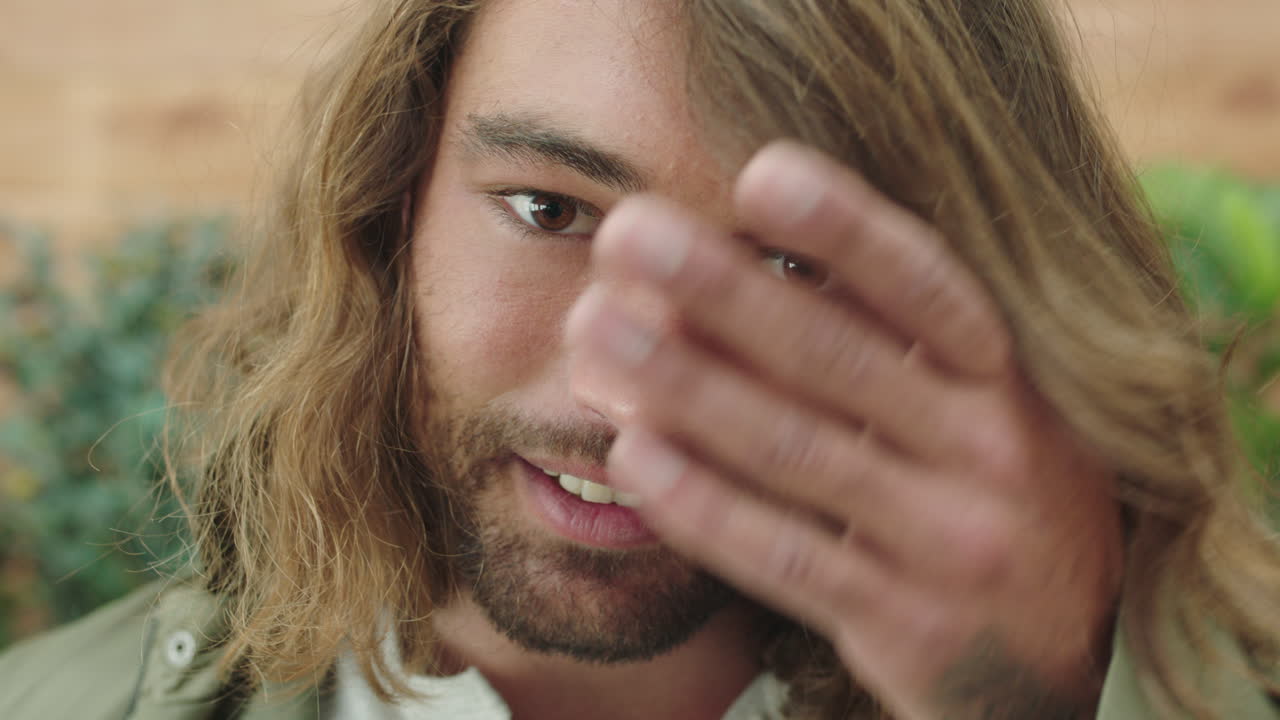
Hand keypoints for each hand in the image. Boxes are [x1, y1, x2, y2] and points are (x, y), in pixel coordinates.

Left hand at [566, 142, 1124, 718]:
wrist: (1062, 651)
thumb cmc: (982, 489)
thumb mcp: (972, 403)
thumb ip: (877, 339)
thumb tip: (736, 266)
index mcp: (1008, 378)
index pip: (928, 287)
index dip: (848, 228)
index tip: (759, 173)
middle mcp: (992, 452)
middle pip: (839, 359)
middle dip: (724, 290)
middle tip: (628, 232)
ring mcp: (950, 542)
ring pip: (797, 453)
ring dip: (685, 386)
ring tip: (595, 332)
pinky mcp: (905, 622)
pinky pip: (786, 556)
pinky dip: (702, 503)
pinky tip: (633, 454)